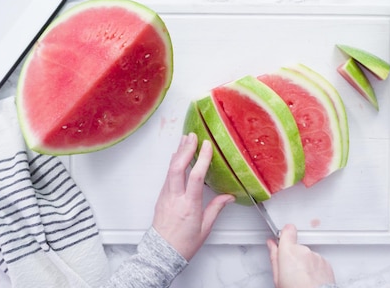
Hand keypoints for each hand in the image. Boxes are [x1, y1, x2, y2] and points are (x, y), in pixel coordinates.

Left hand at [152, 133, 234, 260]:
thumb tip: (229, 196)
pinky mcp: (161, 197)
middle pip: (178, 168)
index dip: (202, 159)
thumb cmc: (183, 244)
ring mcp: (166, 196)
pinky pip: (167, 176)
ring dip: (178, 153)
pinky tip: (177, 156)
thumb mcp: (205, 228)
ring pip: (170, 170)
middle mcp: (175, 199)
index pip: (195, 178)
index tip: (207, 146)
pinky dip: (173, 163)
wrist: (162, 253)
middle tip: (193, 136)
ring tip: (185, 139)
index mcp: (189, 206)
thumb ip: (216, 208)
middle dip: (185, 149)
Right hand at [267, 224, 335, 287]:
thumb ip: (274, 257)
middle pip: (296, 247)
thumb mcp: (277, 277)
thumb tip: (272, 245)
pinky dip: (314, 268)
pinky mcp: (326, 264)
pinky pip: (317, 262)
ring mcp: (316, 257)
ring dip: (304, 263)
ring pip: (307, 255)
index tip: (282, 239)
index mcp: (289, 252)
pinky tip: (310, 279)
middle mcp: (304, 251)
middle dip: (293, 256)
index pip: (288, 230)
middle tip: (290, 272)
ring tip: (301, 278)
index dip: (284, 234)